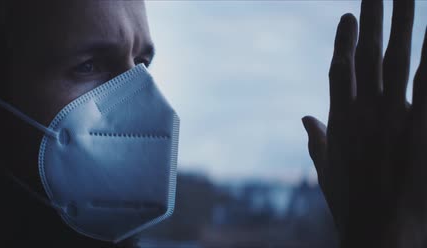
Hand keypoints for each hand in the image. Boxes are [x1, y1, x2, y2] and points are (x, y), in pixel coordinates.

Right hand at [302, 0, 426, 246]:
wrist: (378, 232)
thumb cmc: (351, 205)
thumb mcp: (328, 171)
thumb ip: (318, 140)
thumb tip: (305, 119)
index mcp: (342, 120)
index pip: (341, 70)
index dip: (345, 41)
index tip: (349, 15)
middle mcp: (365, 111)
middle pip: (370, 54)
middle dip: (375, 18)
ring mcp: (392, 117)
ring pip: (398, 58)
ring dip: (403, 23)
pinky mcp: (417, 128)